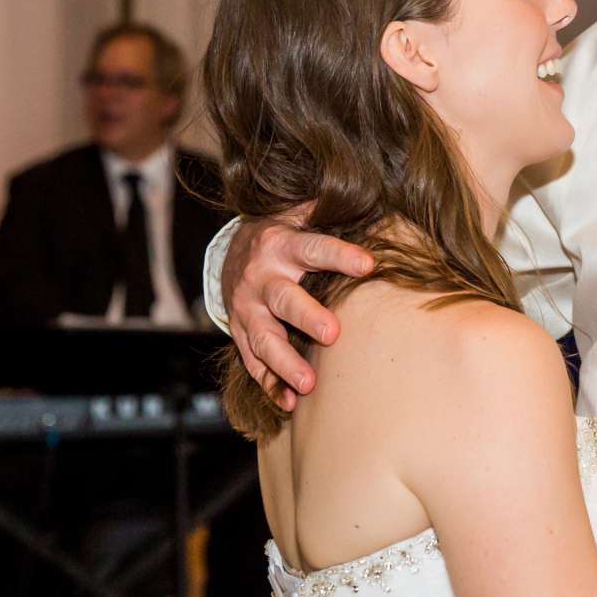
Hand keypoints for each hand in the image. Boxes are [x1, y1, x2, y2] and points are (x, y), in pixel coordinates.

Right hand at [224, 212, 374, 408]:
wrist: (228, 253)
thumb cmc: (280, 234)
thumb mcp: (296, 214)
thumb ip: (324, 209)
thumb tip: (366, 194)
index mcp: (282, 244)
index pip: (314, 248)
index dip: (340, 255)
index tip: (368, 264)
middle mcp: (261, 277)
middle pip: (283, 299)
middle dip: (306, 317)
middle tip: (333, 333)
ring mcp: (247, 308)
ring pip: (264, 338)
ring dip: (285, 363)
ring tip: (309, 384)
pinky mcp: (239, 332)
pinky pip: (252, 361)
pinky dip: (269, 384)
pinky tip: (288, 402)